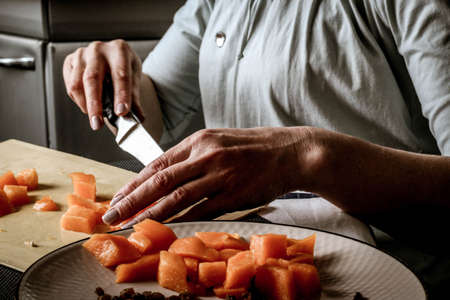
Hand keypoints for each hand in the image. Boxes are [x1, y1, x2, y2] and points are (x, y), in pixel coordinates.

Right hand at [62, 39, 143, 129]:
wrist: (114, 57)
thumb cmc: (124, 67)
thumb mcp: (134, 79)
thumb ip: (134, 99)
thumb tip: (138, 117)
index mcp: (119, 50)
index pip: (120, 74)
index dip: (121, 95)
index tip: (121, 112)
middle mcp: (99, 49)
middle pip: (92, 78)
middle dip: (95, 104)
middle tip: (98, 123)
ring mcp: (82, 54)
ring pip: (77, 84)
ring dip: (85, 105)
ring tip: (95, 117)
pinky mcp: (70, 61)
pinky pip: (70, 85)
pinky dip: (78, 100)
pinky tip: (88, 104)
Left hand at [102, 127, 317, 226]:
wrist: (290, 152)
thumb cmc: (254, 146)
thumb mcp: (219, 140)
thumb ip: (193, 156)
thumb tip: (166, 173)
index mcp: (199, 140)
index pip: (158, 163)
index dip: (135, 183)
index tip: (118, 198)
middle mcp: (206, 156)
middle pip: (160, 181)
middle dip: (132, 201)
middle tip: (112, 216)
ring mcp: (220, 176)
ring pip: (177, 198)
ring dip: (150, 215)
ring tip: (131, 226)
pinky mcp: (234, 195)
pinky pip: (201, 211)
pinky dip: (181, 222)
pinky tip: (165, 230)